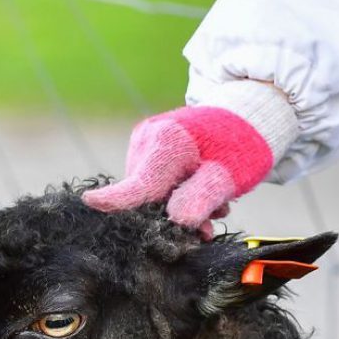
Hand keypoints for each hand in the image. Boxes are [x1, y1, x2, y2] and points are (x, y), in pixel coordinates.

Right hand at [82, 102, 276, 239]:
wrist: (248, 117)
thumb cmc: (241, 146)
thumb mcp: (229, 177)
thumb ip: (200, 199)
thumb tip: (177, 221)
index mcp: (167, 144)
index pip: (139, 182)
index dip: (115, 199)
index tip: (89, 202)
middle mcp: (147, 140)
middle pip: (145, 195)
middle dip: (173, 215)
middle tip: (210, 220)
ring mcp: (143, 143)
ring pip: (149, 191)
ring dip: (177, 206)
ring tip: (213, 203)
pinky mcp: (146, 148)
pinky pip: (152, 182)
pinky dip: (174, 194)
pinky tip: (198, 192)